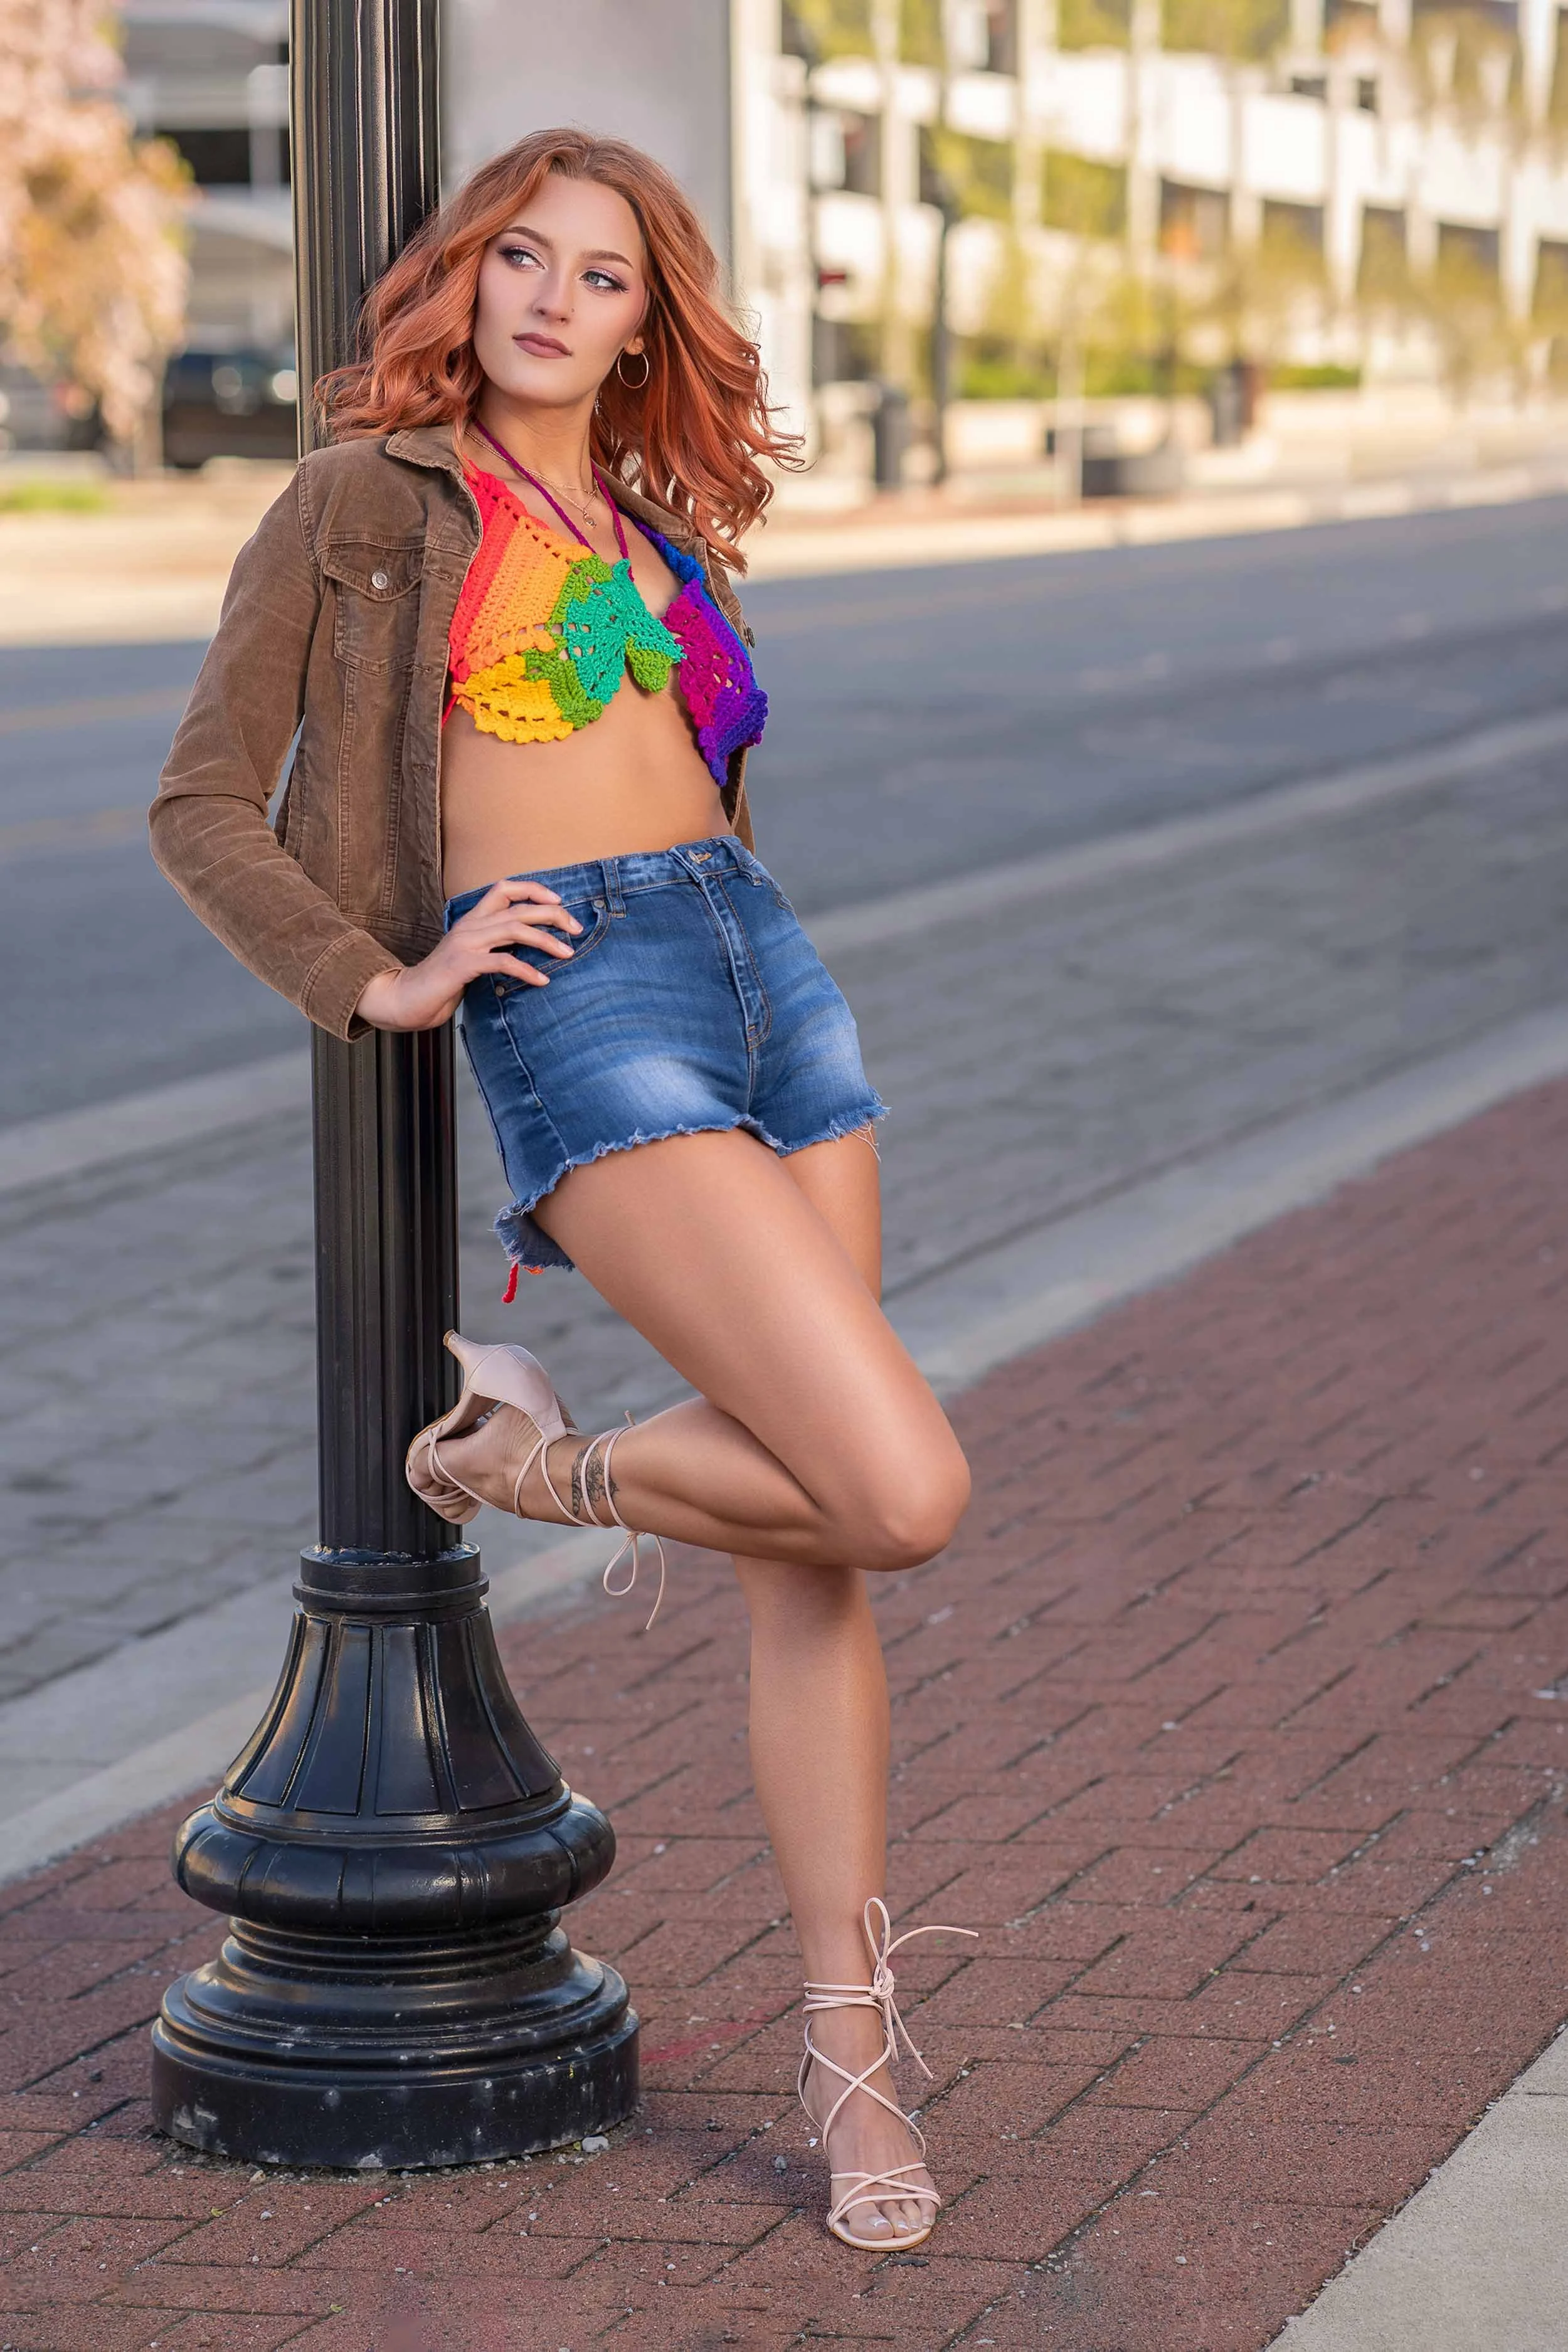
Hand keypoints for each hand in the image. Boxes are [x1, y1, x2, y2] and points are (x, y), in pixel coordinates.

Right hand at [354, 878, 582, 1030]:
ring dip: (546, 940)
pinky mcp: (463, 964)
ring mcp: (465, 943)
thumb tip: (528, 950)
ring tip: (568, 953)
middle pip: (518, 908)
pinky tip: (542, 980)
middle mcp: (469, 926)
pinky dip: (526, 970)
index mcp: (471, 920)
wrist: (406, 999)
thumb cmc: (442, 983)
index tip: (558, 902)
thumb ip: (493, 948)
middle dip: (553, 915)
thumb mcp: (471, 958)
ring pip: (514, 929)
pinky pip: (502, 961)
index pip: (504, 888)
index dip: (533, 889)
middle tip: (576, 929)